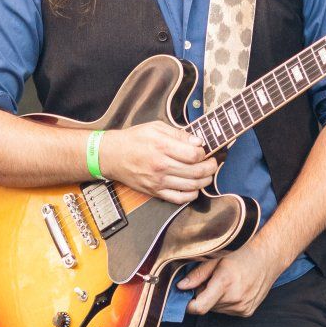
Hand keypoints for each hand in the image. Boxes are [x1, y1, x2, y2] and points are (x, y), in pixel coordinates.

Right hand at [101, 121, 215, 203]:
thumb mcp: (156, 127)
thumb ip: (179, 134)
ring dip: (205, 181)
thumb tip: (198, 142)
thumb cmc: (134, 139)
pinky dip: (192, 195)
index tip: (205, 150)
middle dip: (211, 167)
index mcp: (162, 146)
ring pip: (192, 186)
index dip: (205, 152)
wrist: (112, 156)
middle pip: (197, 171)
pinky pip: (180, 198)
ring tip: (207, 174)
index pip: (194, 154)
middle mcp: (161, 165)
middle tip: (213, 162)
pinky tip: (195, 187)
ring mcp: (159, 181)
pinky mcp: (155, 192)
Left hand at [179, 242, 287, 316]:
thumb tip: (180, 287)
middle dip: (204, 295)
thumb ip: (197, 275)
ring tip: (227, 283)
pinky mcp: (247, 312)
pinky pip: (228, 311)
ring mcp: (242, 307)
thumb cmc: (241, 255)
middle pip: (206, 306)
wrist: (268, 259)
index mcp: (224, 283)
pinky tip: (235, 289)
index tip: (186, 298)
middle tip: (213, 280)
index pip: (199, 307)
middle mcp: (234, 298)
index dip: (189, 305)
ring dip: (216, 299)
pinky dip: (226, 302)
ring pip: (216, 309)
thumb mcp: (216, 259)